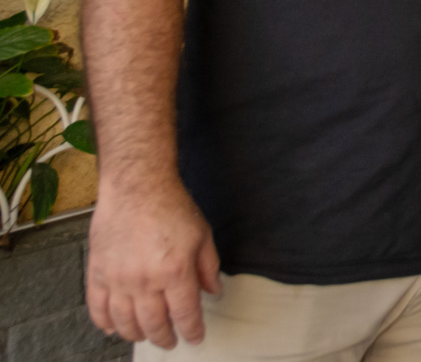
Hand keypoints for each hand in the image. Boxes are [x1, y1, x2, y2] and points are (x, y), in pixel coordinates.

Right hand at [86, 181, 220, 347]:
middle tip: (170, 341)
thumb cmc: (172, 207)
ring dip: (137, 334)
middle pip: (154, 324)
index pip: (185, 314)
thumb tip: (214, 292)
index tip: (195, 337)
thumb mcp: (202, 235)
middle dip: (165, 337)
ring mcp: (118, 279)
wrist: (137, 187)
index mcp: (175, 272)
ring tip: (146, 335)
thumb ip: (209, 268)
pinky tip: (114, 329)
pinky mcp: (98, 273)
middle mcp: (145, 280)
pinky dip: (105, 323)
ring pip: (125, 322)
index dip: (191, 330)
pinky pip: (97, 308)